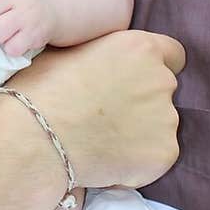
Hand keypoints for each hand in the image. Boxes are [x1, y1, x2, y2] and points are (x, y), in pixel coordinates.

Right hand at [8, 30, 184, 189]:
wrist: (37, 137)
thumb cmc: (42, 90)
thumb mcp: (70, 51)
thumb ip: (102, 53)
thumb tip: (100, 61)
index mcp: (141, 48)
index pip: (173, 54)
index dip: (155, 67)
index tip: (136, 80)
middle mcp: (161, 80)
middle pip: (164, 90)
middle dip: (143, 101)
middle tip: (107, 115)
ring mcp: (166, 119)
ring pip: (160, 125)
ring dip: (140, 132)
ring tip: (101, 141)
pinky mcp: (163, 154)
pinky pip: (155, 157)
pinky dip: (136, 161)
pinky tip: (105, 160)